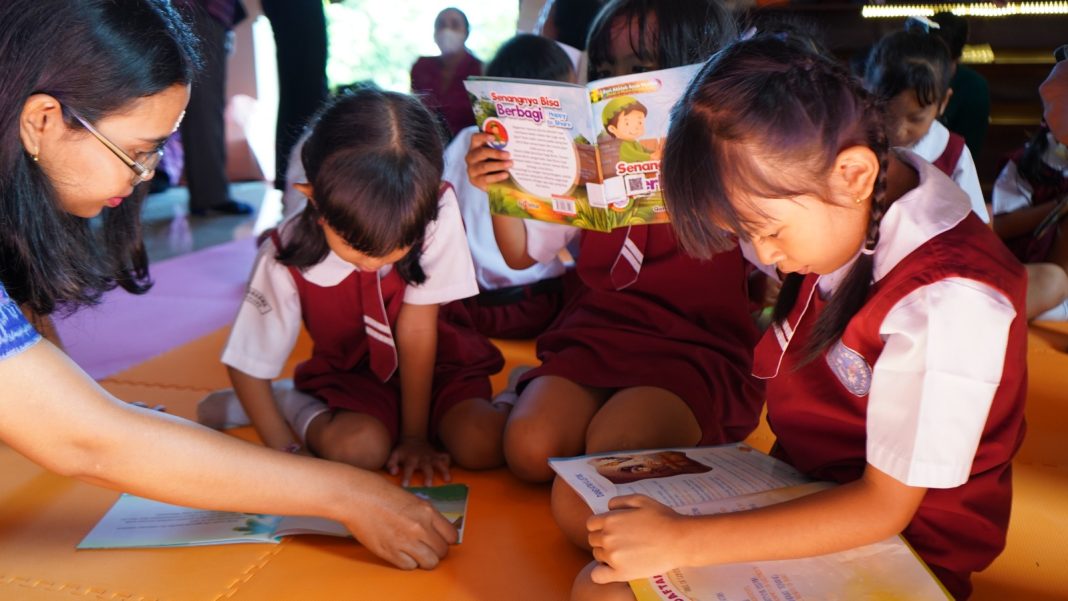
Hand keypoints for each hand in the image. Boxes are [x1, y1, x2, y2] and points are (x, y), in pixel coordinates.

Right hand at [343, 477, 458, 569]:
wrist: (356, 496)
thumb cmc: (380, 493)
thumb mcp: (412, 499)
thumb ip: (425, 515)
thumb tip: (435, 530)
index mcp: (427, 511)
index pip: (452, 535)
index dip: (446, 539)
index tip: (440, 539)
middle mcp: (420, 527)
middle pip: (442, 551)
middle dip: (436, 551)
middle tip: (426, 546)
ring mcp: (406, 541)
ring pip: (429, 563)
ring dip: (424, 559)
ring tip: (415, 552)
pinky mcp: (390, 552)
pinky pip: (409, 566)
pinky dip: (407, 562)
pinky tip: (400, 552)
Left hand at [386, 437, 450, 486]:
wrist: (413, 438)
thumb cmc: (403, 451)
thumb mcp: (394, 455)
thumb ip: (391, 464)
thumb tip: (394, 473)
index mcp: (411, 459)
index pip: (408, 468)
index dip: (406, 476)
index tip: (405, 485)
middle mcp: (423, 458)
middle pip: (426, 467)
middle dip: (428, 476)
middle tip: (429, 486)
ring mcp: (432, 456)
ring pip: (439, 462)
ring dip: (444, 470)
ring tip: (448, 479)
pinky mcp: (438, 455)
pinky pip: (446, 457)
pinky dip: (449, 462)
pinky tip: (451, 469)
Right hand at [466, 132, 511, 190]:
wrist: (493, 182)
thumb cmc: (496, 163)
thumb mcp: (497, 155)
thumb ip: (501, 149)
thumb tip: (514, 146)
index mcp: (475, 147)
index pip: (475, 138)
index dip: (483, 136)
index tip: (494, 137)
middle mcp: (471, 157)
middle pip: (482, 152)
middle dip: (496, 153)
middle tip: (508, 154)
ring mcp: (472, 169)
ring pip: (484, 166)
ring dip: (498, 165)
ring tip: (510, 164)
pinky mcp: (475, 181)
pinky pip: (486, 178)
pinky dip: (497, 176)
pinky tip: (505, 174)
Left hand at [586, 495, 687, 583]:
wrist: (679, 540)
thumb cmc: (662, 518)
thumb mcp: (640, 499)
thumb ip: (619, 501)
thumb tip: (607, 508)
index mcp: (610, 520)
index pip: (591, 524)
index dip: (600, 525)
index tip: (612, 529)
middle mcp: (607, 538)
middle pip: (593, 539)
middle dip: (603, 538)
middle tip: (620, 540)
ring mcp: (613, 557)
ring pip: (597, 555)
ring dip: (605, 554)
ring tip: (622, 552)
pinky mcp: (621, 573)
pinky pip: (598, 575)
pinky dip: (601, 572)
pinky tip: (612, 568)